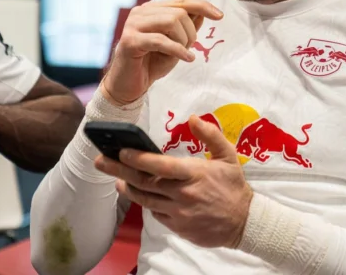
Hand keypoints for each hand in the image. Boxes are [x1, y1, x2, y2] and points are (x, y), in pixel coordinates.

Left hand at [94, 115, 252, 248]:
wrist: (244, 223)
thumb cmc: (234, 186)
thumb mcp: (228, 156)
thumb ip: (210, 135)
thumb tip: (194, 117)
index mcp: (194, 174)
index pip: (159, 166)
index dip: (137, 158)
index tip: (121, 150)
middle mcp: (182, 194)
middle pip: (143, 182)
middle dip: (118, 170)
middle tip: (101, 161)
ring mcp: (178, 212)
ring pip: (144, 200)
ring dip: (127, 188)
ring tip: (117, 179)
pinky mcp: (177, 226)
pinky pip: (155, 213)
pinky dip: (147, 203)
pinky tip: (143, 195)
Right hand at [103, 0, 222, 104]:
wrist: (129, 86)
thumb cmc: (151, 64)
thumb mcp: (176, 44)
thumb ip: (187, 27)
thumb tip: (202, 12)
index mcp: (151, 10)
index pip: (181, 1)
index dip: (202, 6)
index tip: (220, 16)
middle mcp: (140, 13)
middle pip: (179, 12)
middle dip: (191, 32)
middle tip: (188, 49)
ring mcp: (133, 25)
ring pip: (171, 21)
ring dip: (183, 41)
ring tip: (182, 54)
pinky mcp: (130, 41)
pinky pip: (161, 40)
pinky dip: (177, 50)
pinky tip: (186, 58)